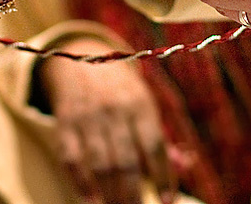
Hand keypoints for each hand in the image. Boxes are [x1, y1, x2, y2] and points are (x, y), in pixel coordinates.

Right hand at [37, 39, 175, 203]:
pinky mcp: (65, 123)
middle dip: (133, 196)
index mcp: (140, 104)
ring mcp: (88, 117)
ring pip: (100, 165)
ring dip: (110, 195)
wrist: (80, 60)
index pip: (155, 145)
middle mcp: (114, 110)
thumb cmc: (120, 92)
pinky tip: (91, 201)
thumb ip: (161, 139)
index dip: (163, 176)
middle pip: (126, 161)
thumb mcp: (144, 105)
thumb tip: (185, 166)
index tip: (167, 202)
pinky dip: (80, 184)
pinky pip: (71, 159)